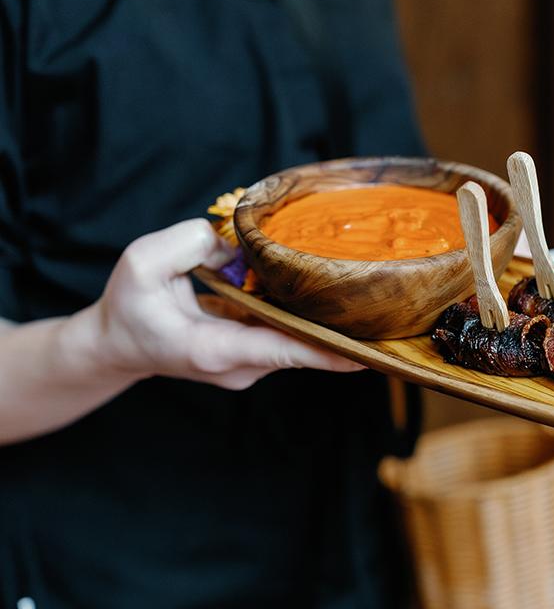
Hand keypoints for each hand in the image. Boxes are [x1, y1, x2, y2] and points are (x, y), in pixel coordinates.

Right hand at [83, 219, 363, 389]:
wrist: (116, 345)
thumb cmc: (128, 306)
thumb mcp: (143, 262)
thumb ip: (189, 243)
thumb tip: (238, 242)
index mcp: (214, 348)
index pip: (281, 351)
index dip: (325, 353)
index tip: (365, 355)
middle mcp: (239, 366)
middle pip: (299, 346)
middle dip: (337, 329)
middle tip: (381, 310)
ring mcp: (248, 366)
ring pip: (295, 340)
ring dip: (320, 319)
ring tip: (358, 296)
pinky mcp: (252, 358)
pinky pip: (285, 335)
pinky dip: (300, 316)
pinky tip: (323, 295)